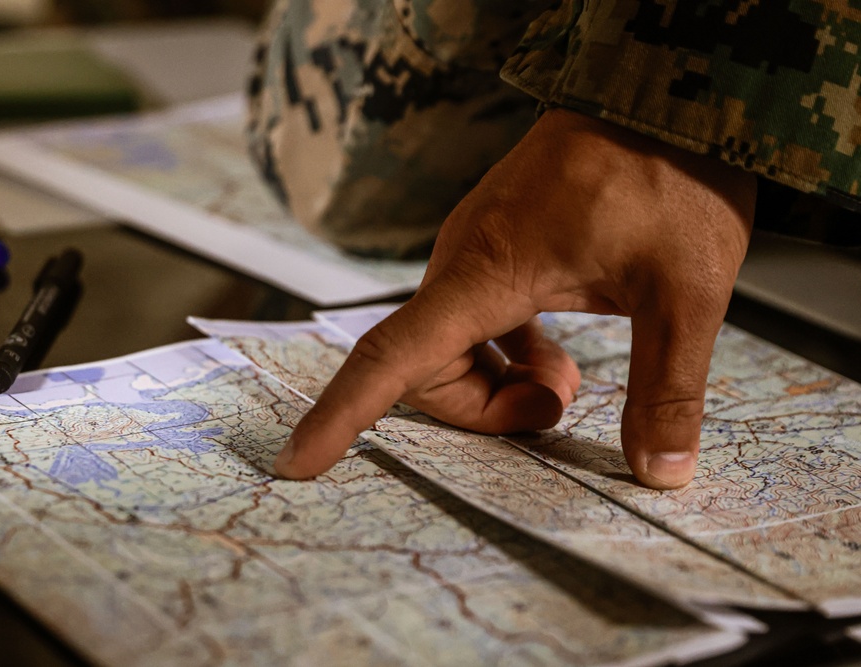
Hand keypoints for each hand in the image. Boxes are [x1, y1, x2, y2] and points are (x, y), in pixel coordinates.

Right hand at [275, 108, 755, 488]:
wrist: (659, 95)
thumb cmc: (667, 173)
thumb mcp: (684, 291)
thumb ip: (668, 386)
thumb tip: (660, 469)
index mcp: (486, 271)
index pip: (392, 356)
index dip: (341, 415)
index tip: (297, 463)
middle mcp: (464, 261)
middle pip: (424, 368)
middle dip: (482, 411)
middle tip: (558, 410)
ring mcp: (477, 252)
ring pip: (447, 346)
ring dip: (496, 384)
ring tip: (566, 382)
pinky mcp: (497, 246)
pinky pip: (470, 319)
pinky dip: (502, 354)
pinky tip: (554, 353)